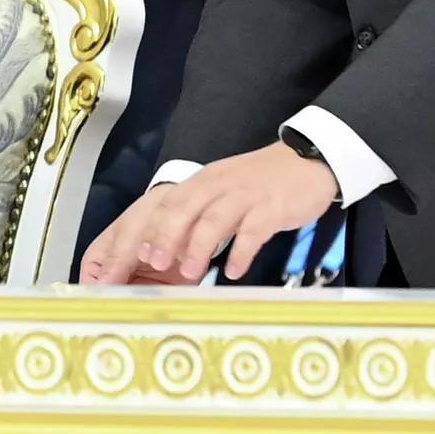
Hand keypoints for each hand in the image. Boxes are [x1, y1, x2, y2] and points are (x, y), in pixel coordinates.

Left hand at [81, 143, 337, 284]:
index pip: (161, 206)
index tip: (127, 259)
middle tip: (152, 265)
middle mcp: (215, 185)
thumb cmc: (258, 185)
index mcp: (198, 183)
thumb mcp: (219, 196)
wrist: (307, 160)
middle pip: (181, 209)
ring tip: (189, 273)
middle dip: (163, 237)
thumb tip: (165, 255)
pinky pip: (253, 229)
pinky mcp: (271, 206)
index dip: (142, 232)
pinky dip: (241, 251)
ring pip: (213, 219)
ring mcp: (244, 195)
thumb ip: (194, 222)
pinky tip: (235, 270)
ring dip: (198, 247)